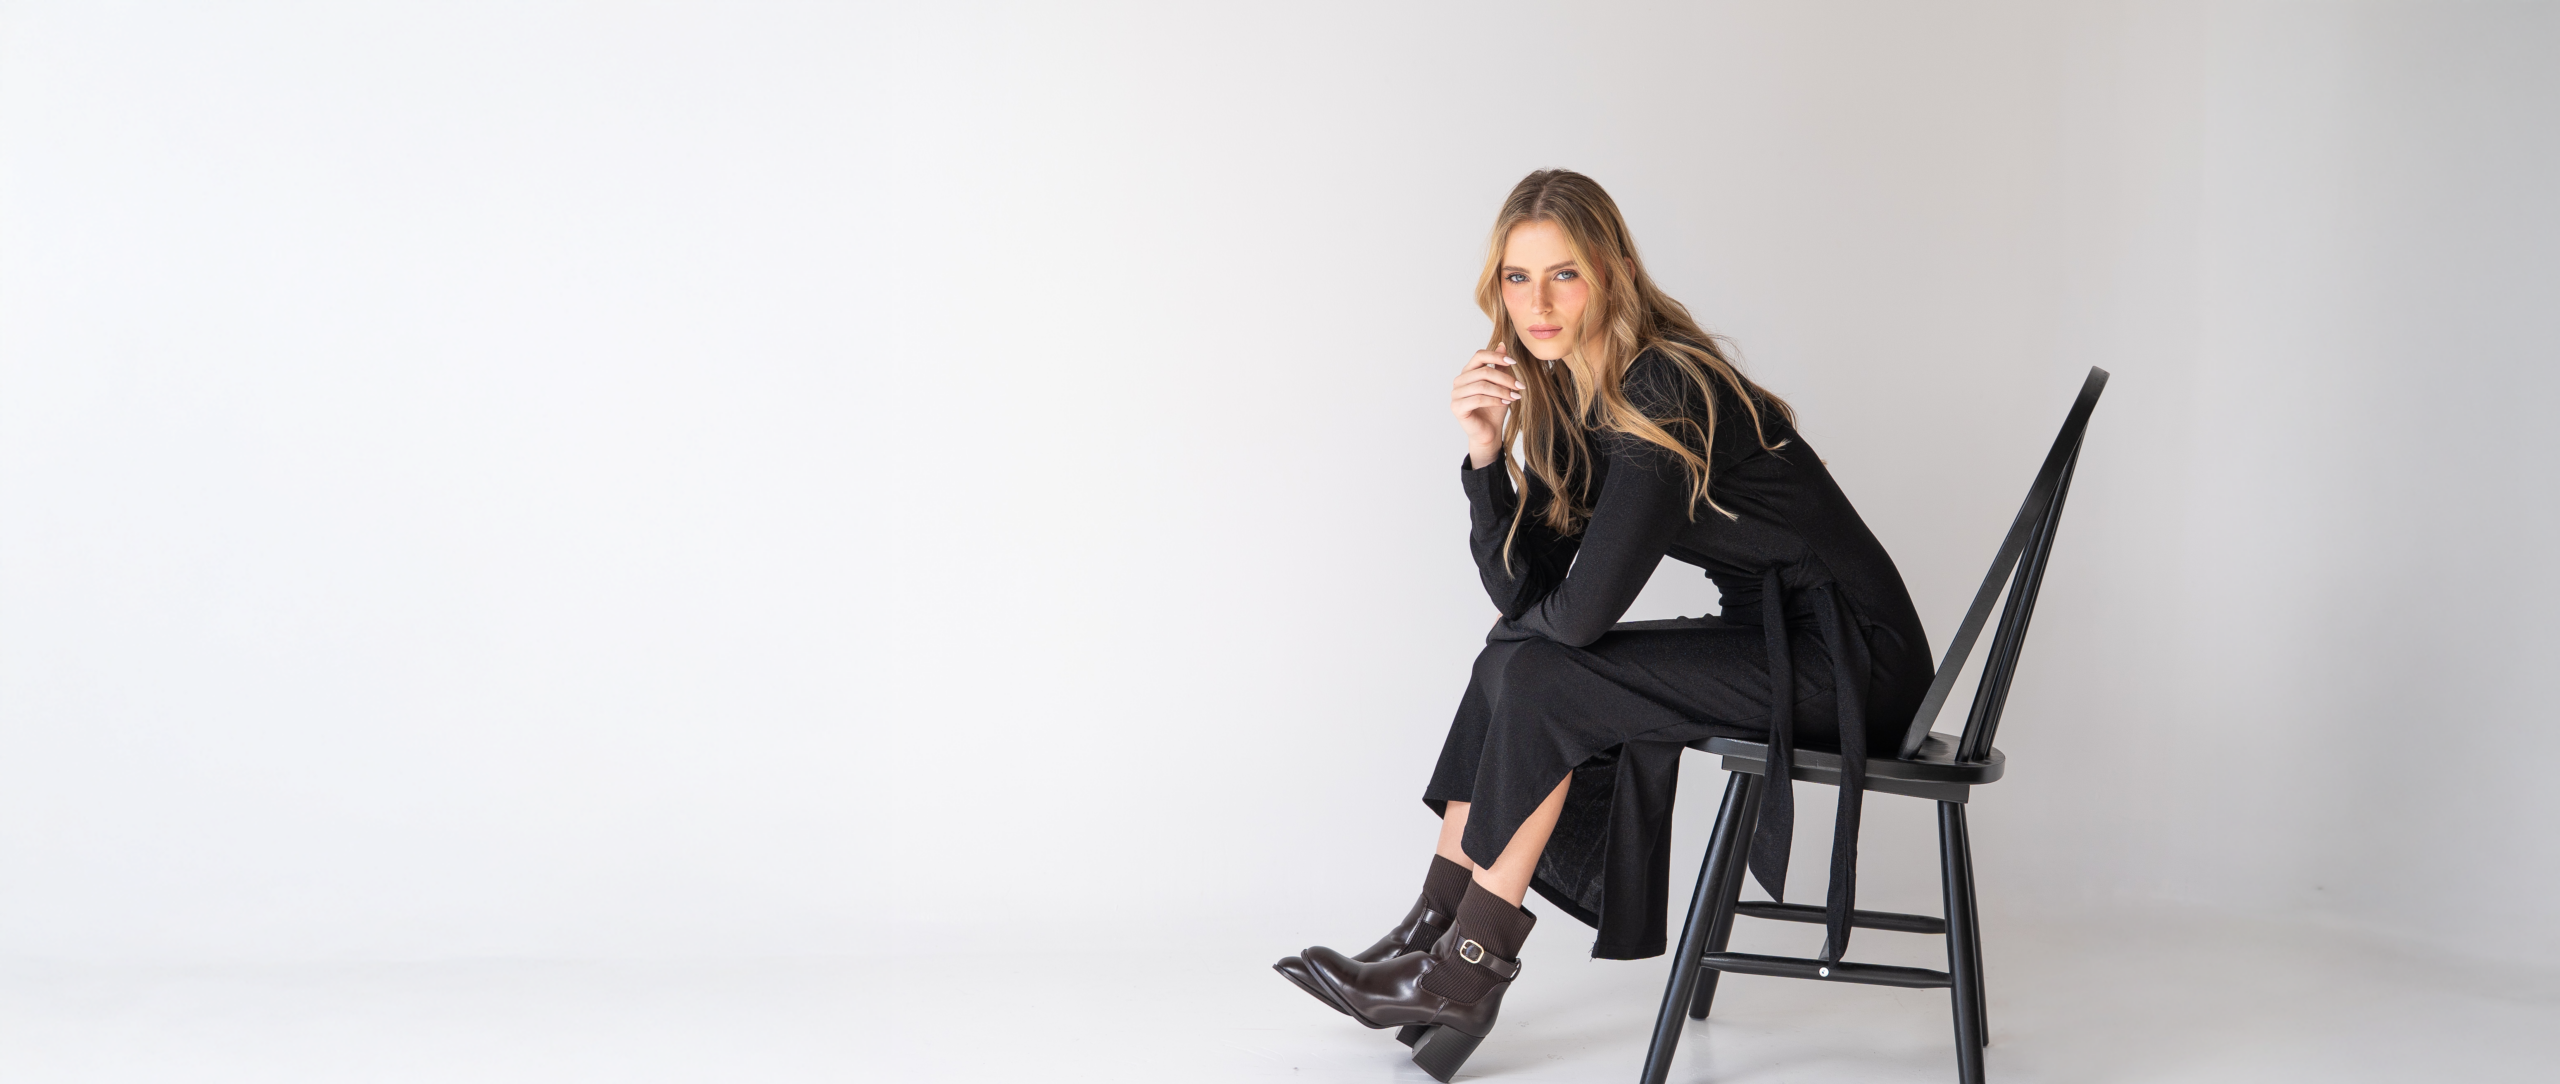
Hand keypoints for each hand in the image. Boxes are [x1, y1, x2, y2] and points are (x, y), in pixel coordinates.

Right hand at [1451, 342, 1522, 467]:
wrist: (1489, 432)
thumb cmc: (1494, 408)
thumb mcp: (1501, 385)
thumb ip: (1500, 367)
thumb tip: (1502, 345)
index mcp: (1468, 372)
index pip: (1479, 356)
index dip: (1496, 357)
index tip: (1514, 363)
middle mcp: (1459, 381)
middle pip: (1483, 371)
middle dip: (1505, 378)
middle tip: (1520, 386)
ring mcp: (1455, 394)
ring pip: (1482, 386)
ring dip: (1502, 391)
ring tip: (1515, 396)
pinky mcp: (1457, 407)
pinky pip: (1477, 399)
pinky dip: (1494, 400)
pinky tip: (1505, 403)